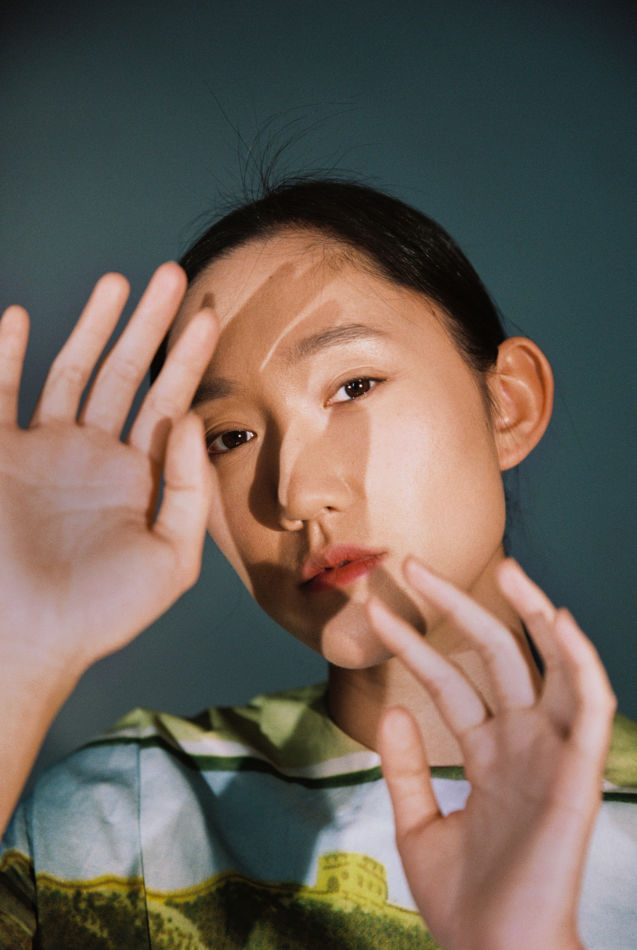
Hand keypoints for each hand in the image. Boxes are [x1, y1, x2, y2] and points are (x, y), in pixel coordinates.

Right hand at [0, 263, 217, 679]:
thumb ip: (189, 488)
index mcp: (137, 476)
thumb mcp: (171, 558)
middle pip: (126, 373)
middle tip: (172, 274)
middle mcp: (93, 455)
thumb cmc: (101, 611)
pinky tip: (19, 317)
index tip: (211, 314)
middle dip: (148, 324)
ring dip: (92, 326)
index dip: (189, 359)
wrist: (26, 639)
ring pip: (70, 370)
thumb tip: (192, 418)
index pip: (169, 402)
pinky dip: (5, 354)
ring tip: (118, 280)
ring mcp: (42, 450)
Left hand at [367, 558, 614, 949]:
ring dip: (531, 613)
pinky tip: (556, 617)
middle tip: (412, 564)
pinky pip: (592, 703)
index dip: (415, 646)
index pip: (451, 682)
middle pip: (496, 657)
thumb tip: (392, 709)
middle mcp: (524, 743)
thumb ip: (406, 768)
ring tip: (503, 567)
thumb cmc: (464, 904)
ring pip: (552, 664)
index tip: (376, 613)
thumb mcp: (419, 825)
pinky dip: (580, 658)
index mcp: (490, 755)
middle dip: (458, 607)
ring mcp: (553, 753)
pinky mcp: (580, 772)